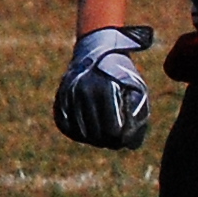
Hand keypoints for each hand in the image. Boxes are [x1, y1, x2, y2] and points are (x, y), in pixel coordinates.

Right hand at [54, 27, 152, 149]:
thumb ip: (137, 115)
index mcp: (105, 89)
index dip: (122, 138)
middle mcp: (84, 91)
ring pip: (81, 134)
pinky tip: (90, 129)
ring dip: (95, 139)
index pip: (113, 129)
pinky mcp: (59, 99)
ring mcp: (69, 95)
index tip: (126, 137)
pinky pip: (66, 126)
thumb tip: (130, 145)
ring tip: (106, 135)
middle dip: (110, 141)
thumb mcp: (136, 89)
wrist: (96, 51)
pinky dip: (78, 132)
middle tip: (117, 140)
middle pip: (97, 135)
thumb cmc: (122, 74)